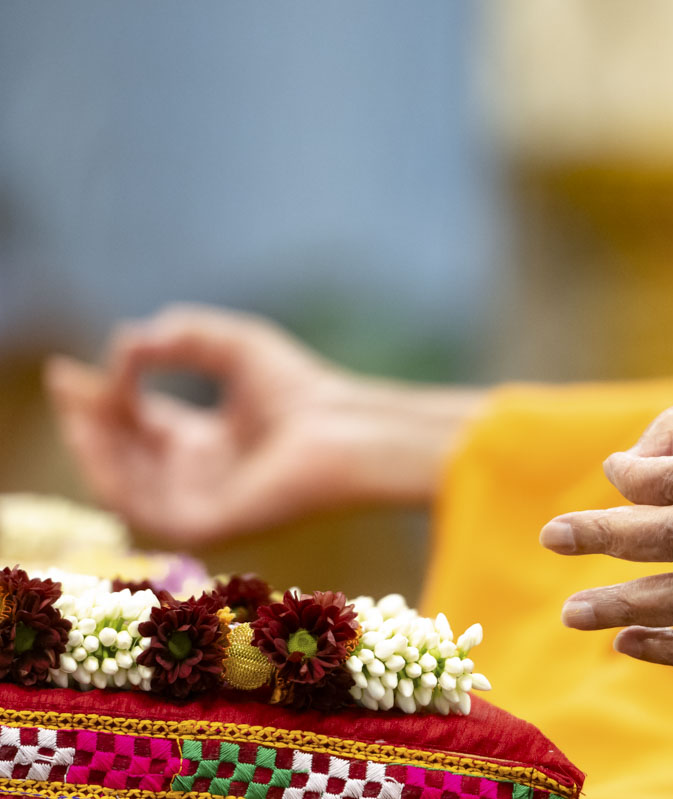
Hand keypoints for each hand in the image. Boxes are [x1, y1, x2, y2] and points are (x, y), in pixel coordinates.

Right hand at [47, 304, 483, 545]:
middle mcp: (201, 478)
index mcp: (209, 444)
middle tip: (69, 383)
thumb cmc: (301, 387)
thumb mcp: (231, 345)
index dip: (104, 399)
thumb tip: (125, 342)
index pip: (139, 426)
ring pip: (124, 486)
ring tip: (81, 406)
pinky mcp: (206, 526)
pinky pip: (142, 511)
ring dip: (94, 447)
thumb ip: (178, 335)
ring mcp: (202, 504)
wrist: (345, 427)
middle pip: (125, 455)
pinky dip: (114, 477)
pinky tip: (103, 438)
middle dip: (90, 421)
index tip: (72, 369)